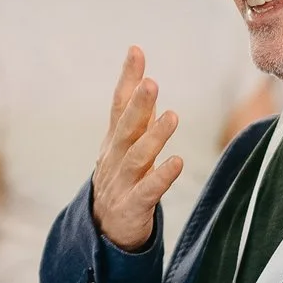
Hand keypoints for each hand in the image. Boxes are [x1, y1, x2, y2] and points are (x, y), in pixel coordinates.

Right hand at [91, 46, 182, 251]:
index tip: (136, 51)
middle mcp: (115, 158)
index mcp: (114, 141)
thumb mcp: (127, 146)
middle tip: (151, 82)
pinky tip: (177, 162)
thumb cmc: (122, 181)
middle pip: (125, 128)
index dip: (127, 78)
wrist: (105, 232)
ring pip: (137, 157)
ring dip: (154, 137)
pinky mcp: (133, 207)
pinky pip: (148, 191)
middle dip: (137, 104)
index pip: (118, 105)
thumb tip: (144, 80)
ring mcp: (121, 183)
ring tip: (172, 116)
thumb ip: (137, 116)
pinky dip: (161, 176)